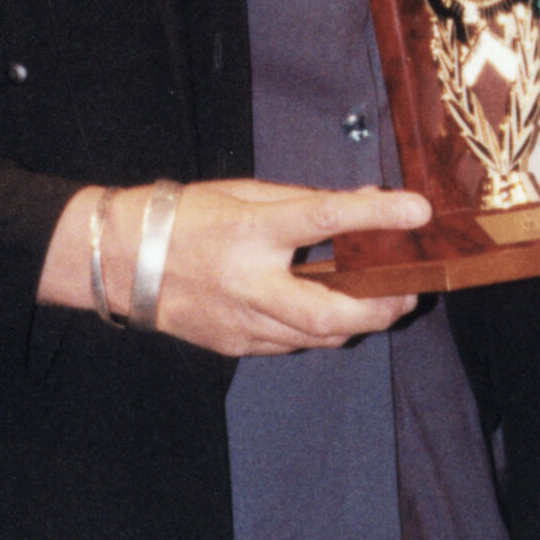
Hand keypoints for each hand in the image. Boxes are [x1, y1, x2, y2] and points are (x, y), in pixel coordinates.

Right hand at [39, 180, 428, 352]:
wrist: (121, 260)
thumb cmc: (187, 216)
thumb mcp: (246, 193)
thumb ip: (307, 201)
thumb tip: (363, 201)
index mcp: (251, 233)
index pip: (325, 220)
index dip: (377, 215)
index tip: (418, 209)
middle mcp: (248, 283)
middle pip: (331, 312)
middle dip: (380, 308)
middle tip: (406, 292)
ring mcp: (242, 322)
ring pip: (318, 336)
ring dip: (356, 320)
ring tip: (379, 299)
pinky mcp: (236, 346)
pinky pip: (291, 343)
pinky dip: (317, 328)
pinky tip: (325, 308)